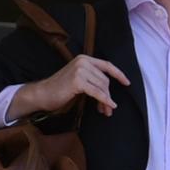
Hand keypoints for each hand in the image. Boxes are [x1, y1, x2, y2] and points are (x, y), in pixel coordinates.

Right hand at [10, 54, 129, 119]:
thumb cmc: (61, 89)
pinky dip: (104, 100)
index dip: (118, 74)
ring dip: (106, 101)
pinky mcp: (77, 81)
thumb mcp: (79, 80)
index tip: (127, 83)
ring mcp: (80, 70)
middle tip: (109, 108)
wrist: (42, 94)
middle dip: (108, 95)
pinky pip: (97, 92)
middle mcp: (83, 61)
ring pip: (102, 87)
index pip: (107, 65)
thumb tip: (110, 91)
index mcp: (84, 59)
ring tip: (105, 110)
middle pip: (105, 80)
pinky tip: (109, 106)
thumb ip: (93, 79)